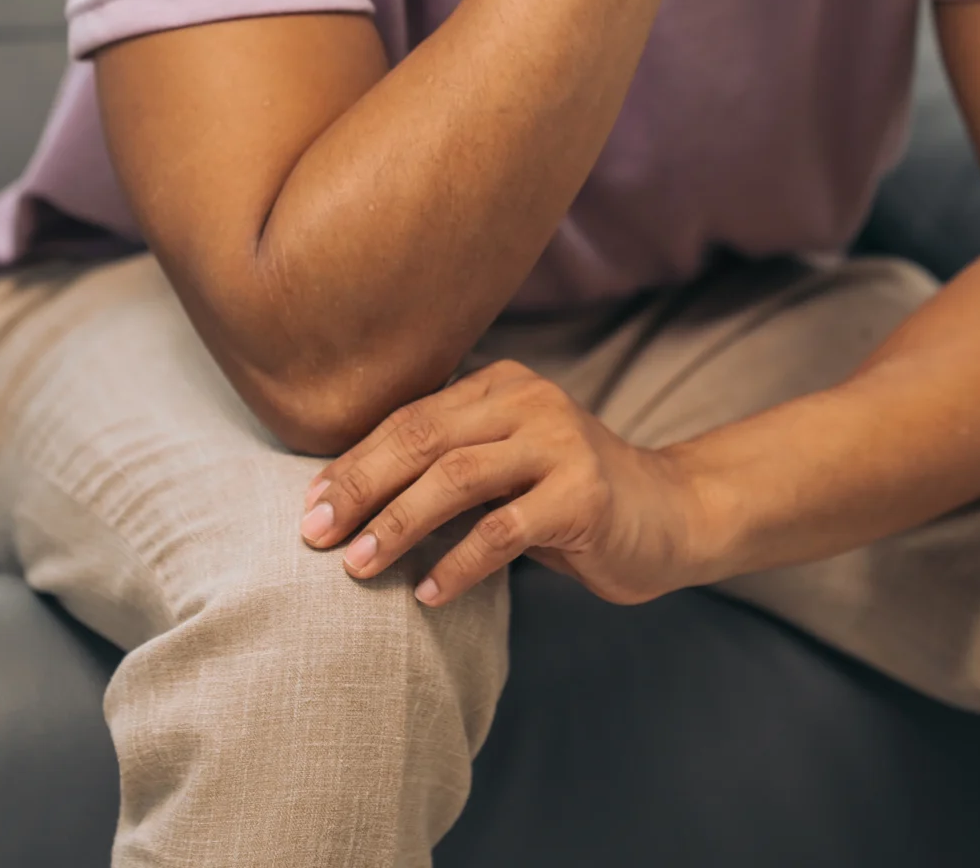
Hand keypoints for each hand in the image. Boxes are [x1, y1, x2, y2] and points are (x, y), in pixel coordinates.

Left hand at [299, 358, 701, 607]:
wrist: (671, 515)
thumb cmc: (571, 498)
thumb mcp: (508, 467)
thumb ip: (451, 465)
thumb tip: (350, 499)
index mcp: (502, 385)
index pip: (411, 417)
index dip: (355, 460)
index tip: (308, 504)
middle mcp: (530, 401)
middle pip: (424, 439)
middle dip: (362, 487)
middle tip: (315, 534)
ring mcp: (561, 445)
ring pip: (458, 478)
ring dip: (399, 524)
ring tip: (360, 567)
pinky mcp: (584, 496)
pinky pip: (504, 530)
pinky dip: (459, 563)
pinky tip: (429, 594)